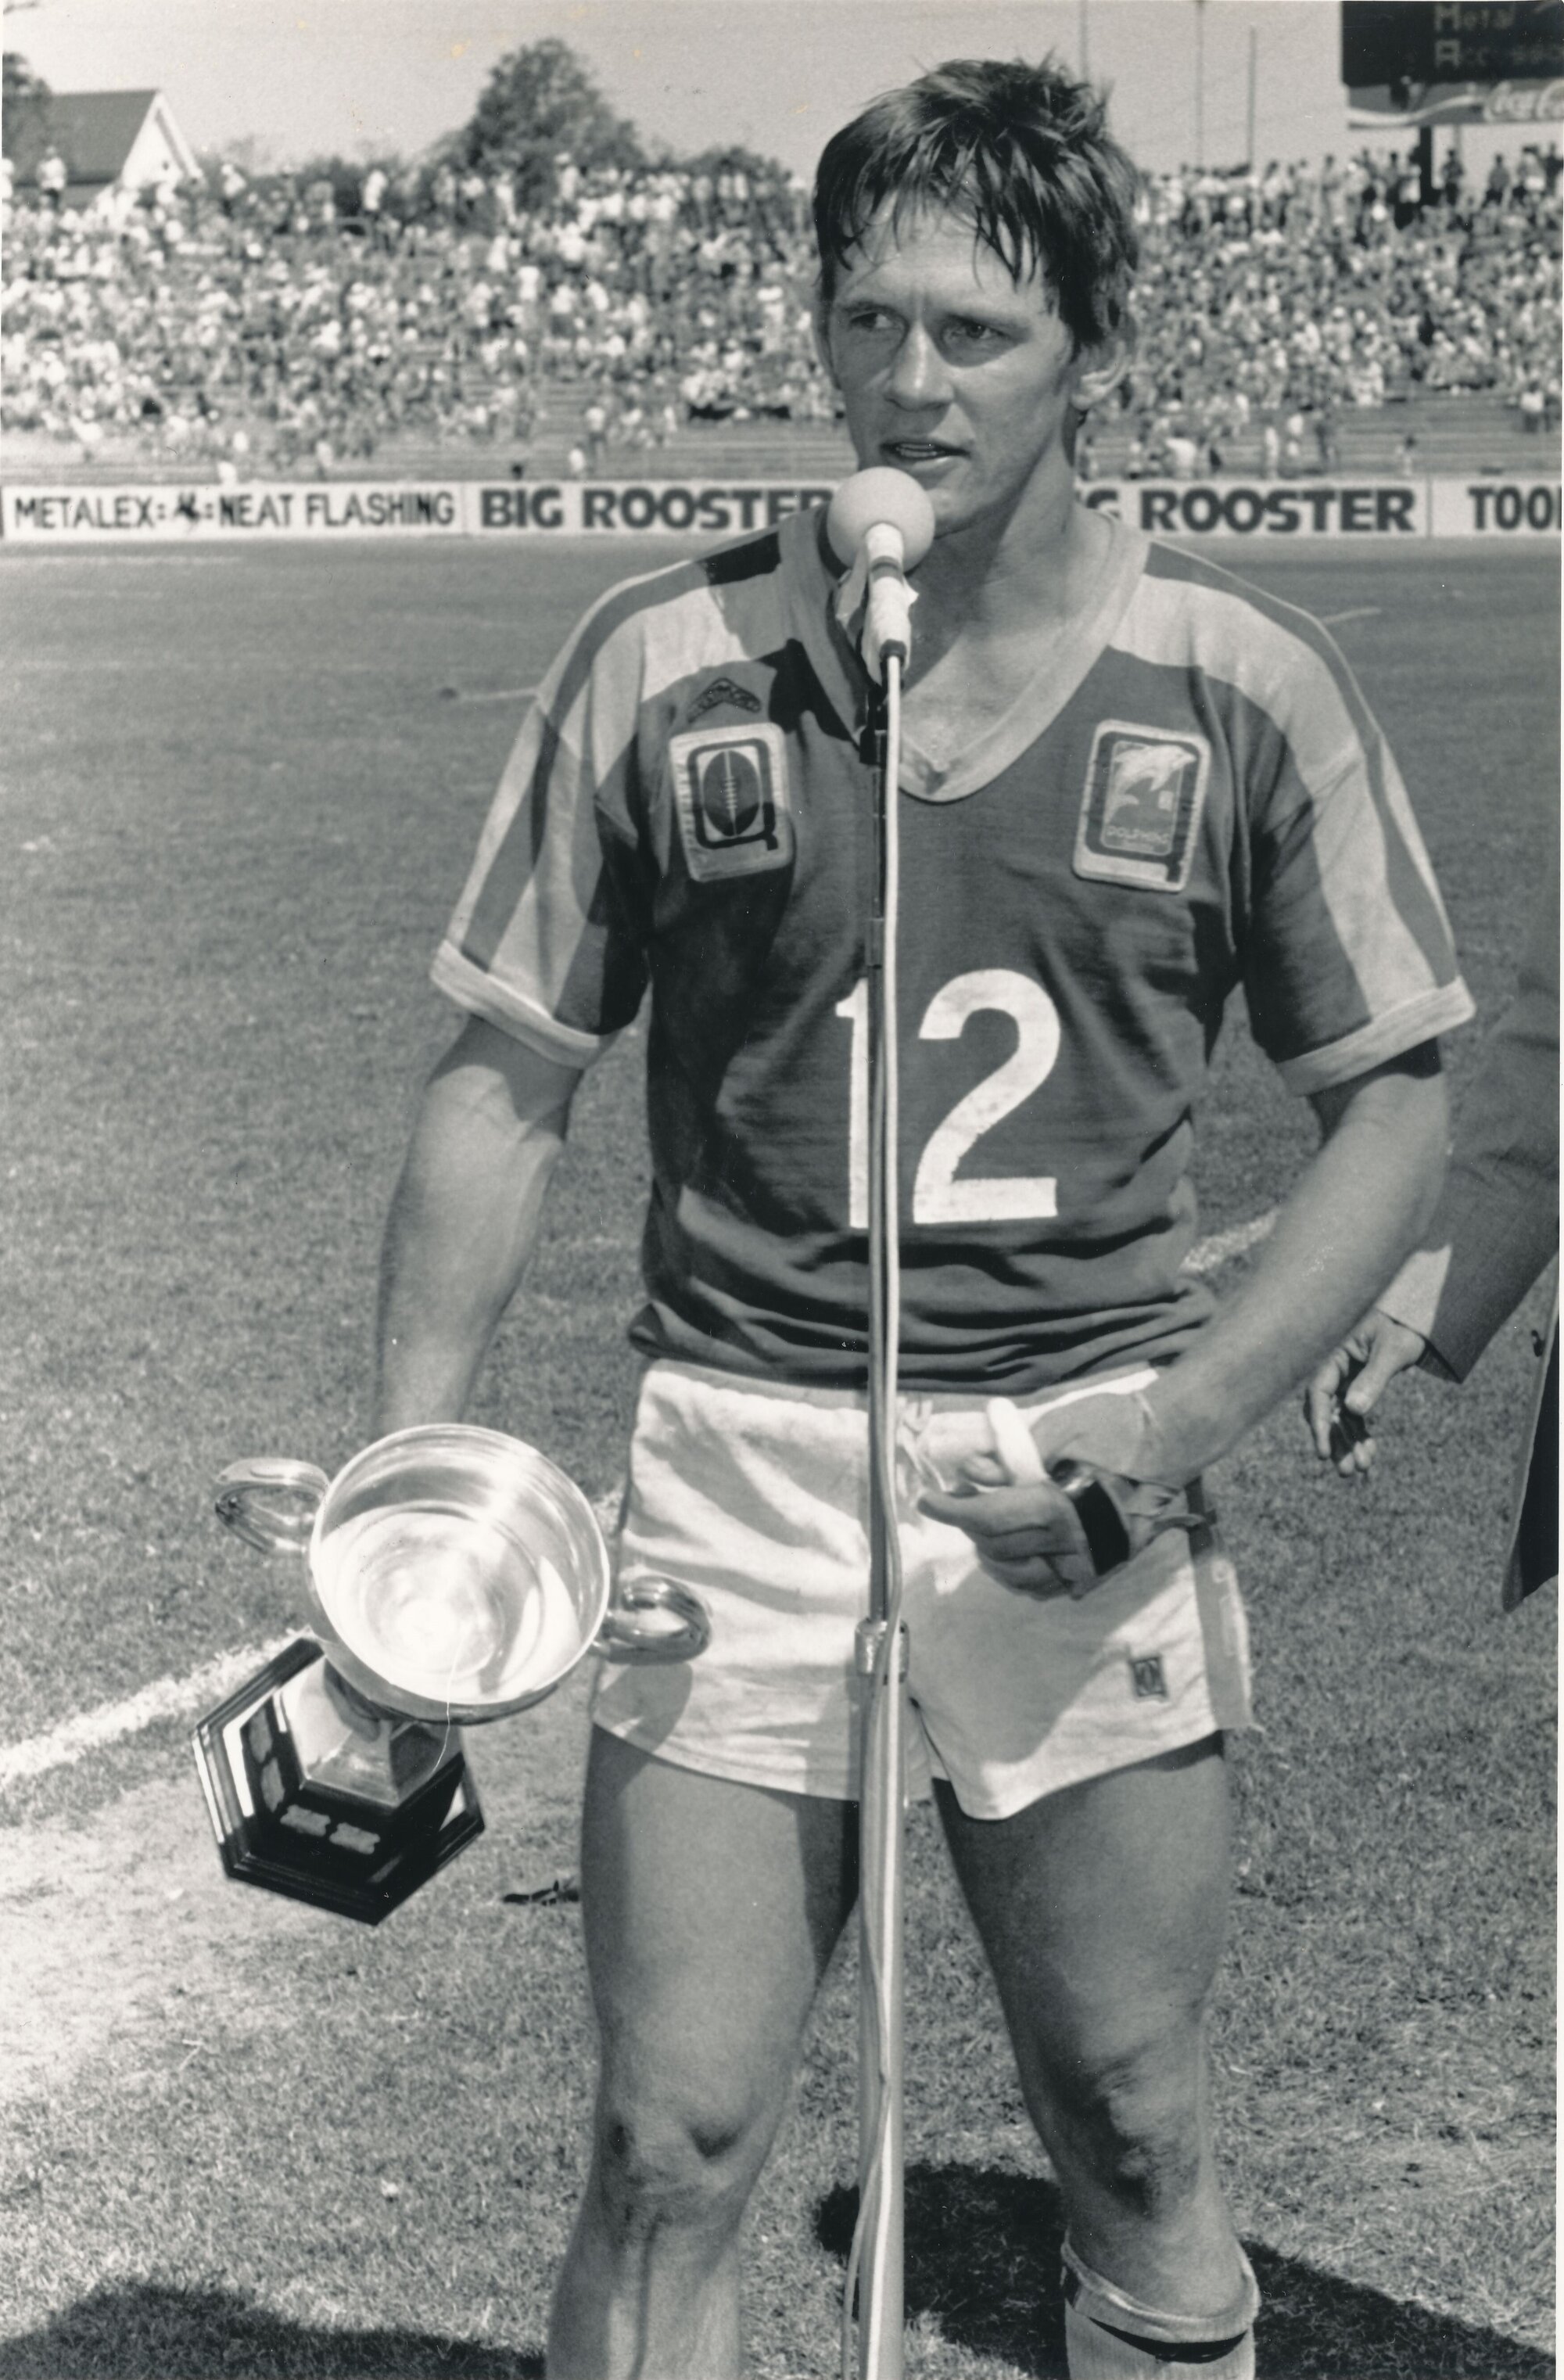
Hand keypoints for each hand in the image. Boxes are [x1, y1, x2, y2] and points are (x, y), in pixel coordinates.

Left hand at [918, 1390, 1188, 1599]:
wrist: (1172, 1441)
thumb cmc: (1116, 1426)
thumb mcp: (1057, 1428)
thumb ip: (1011, 1457)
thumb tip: (971, 1472)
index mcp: (1059, 1508)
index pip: (988, 1519)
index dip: (951, 1510)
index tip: (928, 1499)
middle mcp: (1075, 1545)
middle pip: (1000, 1549)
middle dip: (970, 1525)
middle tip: (960, 1497)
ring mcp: (1092, 1562)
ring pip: (1023, 1578)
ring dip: (993, 1555)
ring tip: (984, 1526)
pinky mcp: (1104, 1567)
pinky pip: (1052, 1587)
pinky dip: (1025, 1574)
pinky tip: (1015, 1552)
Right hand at [1304, 1309, 1428, 1475]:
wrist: (1418, 1321)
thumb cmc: (1403, 1328)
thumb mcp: (1392, 1351)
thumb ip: (1374, 1378)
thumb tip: (1355, 1410)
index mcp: (1334, 1354)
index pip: (1319, 1392)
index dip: (1320, 1424)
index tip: (1323, 1452)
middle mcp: (1335, 1370)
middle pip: (1327, 1412)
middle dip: (1336, 1442)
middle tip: (1346, 1471)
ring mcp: (1346, 1381)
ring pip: (1340, 1419)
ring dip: (1348, 1444)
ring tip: (1361, 1470)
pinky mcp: (1358, 1389)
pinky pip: (1355, 1418)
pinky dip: (1361, 1436)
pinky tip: (1371, 1454)